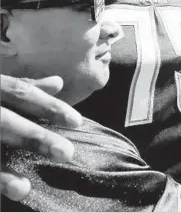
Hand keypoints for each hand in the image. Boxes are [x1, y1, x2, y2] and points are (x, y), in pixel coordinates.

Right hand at [1, 75, 81, 200]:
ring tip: (24, 189)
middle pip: (5, 121)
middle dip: (35, 136)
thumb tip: (58, 83)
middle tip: (66, 152)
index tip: (77, 121)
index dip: (49, 105)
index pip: (21, 92)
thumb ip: (24, 86)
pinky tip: (4, 192)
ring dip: (0, 173)